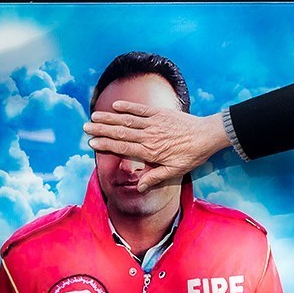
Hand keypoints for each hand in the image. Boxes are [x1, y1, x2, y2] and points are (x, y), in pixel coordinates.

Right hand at [83, 102, 231, 191]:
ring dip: (110, 118)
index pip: (123, 147)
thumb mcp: (175, 171)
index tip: (92, 142)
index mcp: (150, 151)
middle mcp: (149, 136)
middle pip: (121, 132)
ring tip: (94, 116)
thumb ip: (155, 177)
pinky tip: (116, 105)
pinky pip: (141, 109)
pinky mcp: (161, 113)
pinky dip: (128, 106)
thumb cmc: (192, 155)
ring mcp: (154, 123)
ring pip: (127, 119)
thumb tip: (138, 186)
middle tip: (85, 128)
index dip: (106, 144)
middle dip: (102, 129)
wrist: (208, 135)